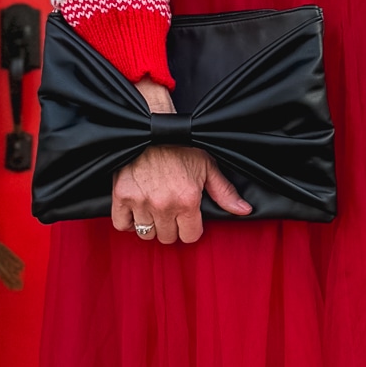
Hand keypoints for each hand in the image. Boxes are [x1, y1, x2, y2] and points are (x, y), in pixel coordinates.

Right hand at [111, 79, 251, 242]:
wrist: (149, 128)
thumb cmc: (179, 145)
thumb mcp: (207, 166)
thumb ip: (225, 192)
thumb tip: (244, 210)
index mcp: (188, 199)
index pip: (190, 236)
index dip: (190, 228)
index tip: (187, 218)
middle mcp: (164, 205)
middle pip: (168, 238)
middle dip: (171, 227)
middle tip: (170, 211)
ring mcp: (141, 202)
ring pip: (146, 234)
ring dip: (151, 225)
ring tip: (154, 210)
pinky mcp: (121, 196)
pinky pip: (123, 225)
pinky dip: (129, 222)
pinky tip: (136, 211)